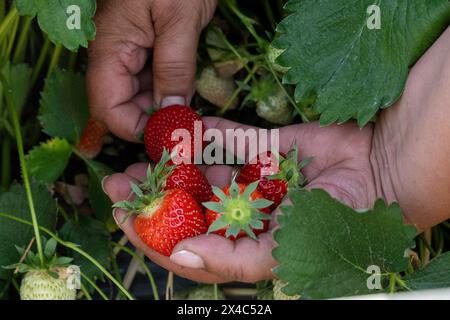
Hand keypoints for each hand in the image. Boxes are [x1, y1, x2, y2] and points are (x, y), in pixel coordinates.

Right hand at [87, 0, 216, 141]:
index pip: (109, 109)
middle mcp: (115, 56)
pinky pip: (154, 81)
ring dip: (166, 109)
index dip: (136, 130)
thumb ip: (174, 69)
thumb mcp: (180, 20)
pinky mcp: (147, 49)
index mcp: (111, 49)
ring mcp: (130, 53)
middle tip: (192, 129)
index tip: (172, 137)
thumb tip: (172, 113)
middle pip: (124, 107)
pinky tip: (191, 93)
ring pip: (141, 97)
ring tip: (196, 113)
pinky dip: (171, 92)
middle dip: (155, 122)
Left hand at [102, 118, 378, 282]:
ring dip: (168, 165)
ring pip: (199, 172)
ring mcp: (250, 177)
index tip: (124, 218)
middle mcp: (241, 212)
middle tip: (118, 182)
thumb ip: (231, 257)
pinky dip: (201, 135)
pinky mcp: (259, 147)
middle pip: (187, 206)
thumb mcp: (281, 249)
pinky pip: (224, 140)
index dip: (154, 235)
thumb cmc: (331, 220)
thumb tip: (179, 256)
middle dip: (152, 196)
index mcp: (243, 243)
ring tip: (138, 158)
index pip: (189, 245)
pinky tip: (176, 129)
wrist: (375, 171)